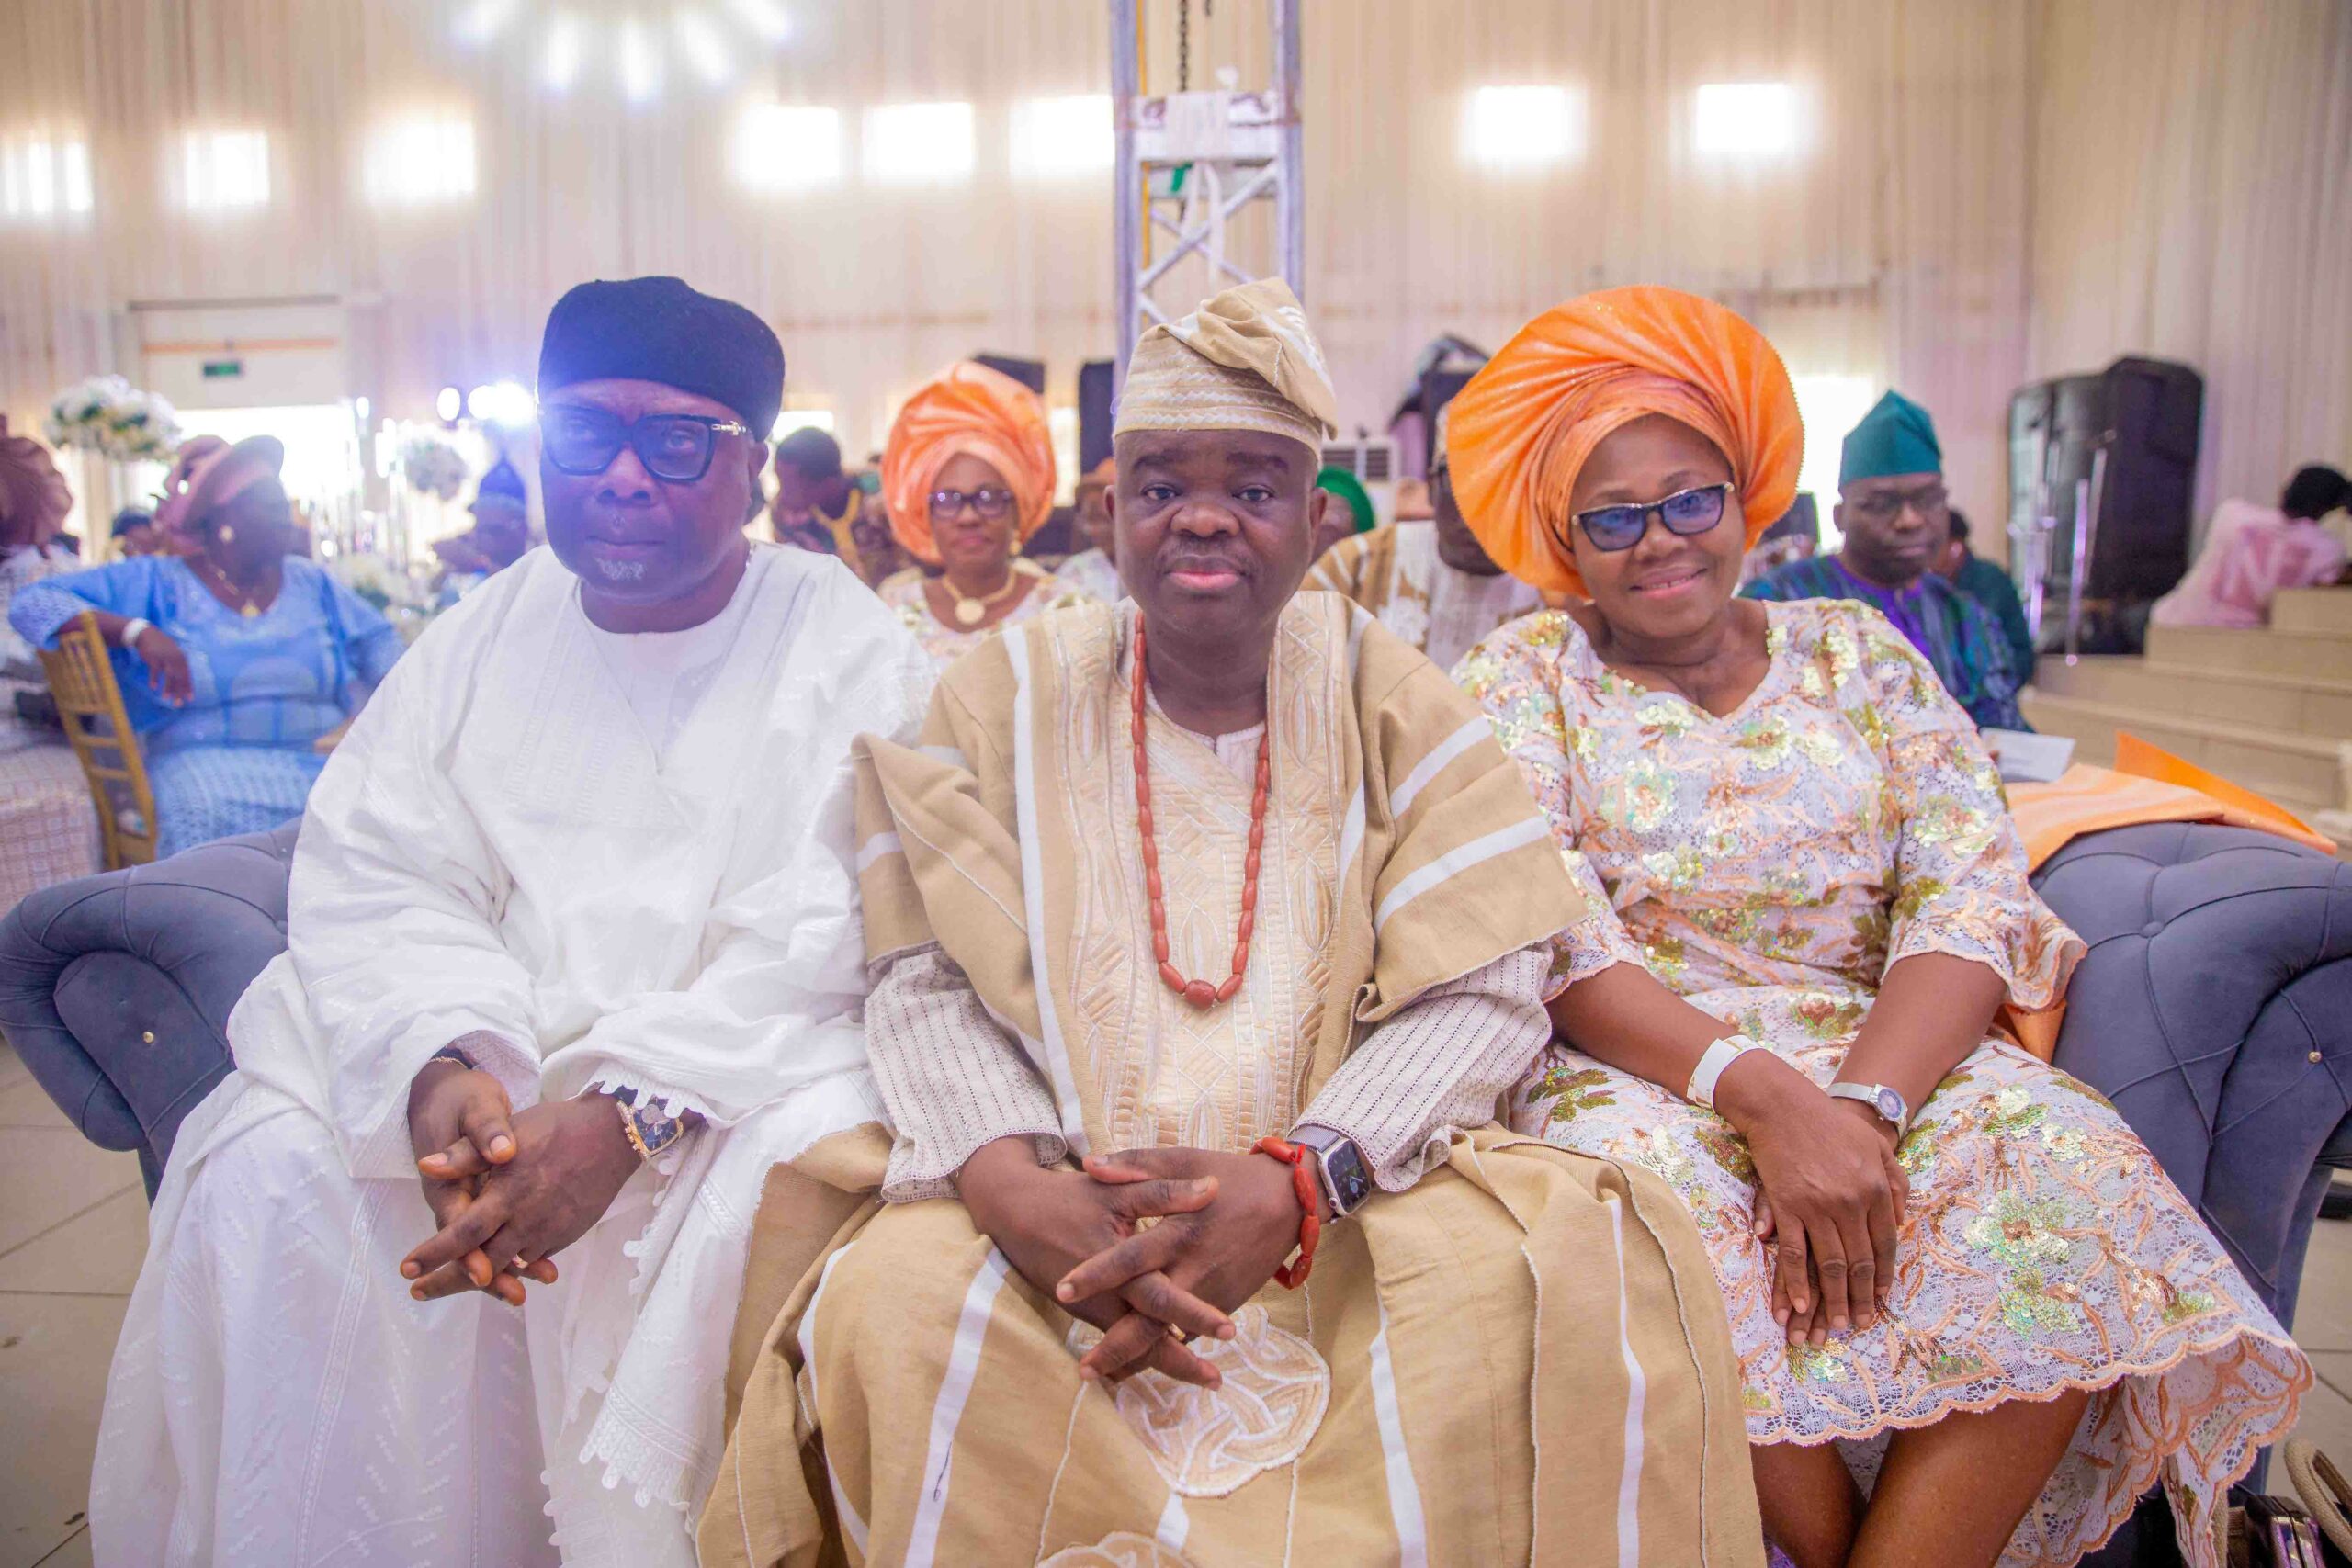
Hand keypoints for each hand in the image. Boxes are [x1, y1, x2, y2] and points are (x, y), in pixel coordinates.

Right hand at [130, 626, 192, 702]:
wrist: (146, 634)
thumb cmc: (161, 647)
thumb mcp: (173, 654)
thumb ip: (178, 666)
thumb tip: (182, 681)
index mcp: (182, 658)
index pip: (187, 675)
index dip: (188, 687)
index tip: (190, 699)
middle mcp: (176, 658)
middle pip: (180, 677)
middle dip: (179, 692)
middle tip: (178, 704)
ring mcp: (165, 657)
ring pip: (169, 675)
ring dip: (168, 688)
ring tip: (166, 698)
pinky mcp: (153, 657)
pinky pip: (155, 670)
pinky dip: (154, 679)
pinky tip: (153, 687)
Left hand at [400, 1093, 642, 1301]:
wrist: (613, 1135)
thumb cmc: (556, 1127)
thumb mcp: (509, 1131)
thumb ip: (466, 1154)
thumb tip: (426, 1168)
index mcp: (507, 1193)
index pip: (463, 1233)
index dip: (433, 1254)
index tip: (406, 1269)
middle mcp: (527, 1219)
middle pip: (482, 1263)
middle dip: (448, 1281)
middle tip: (419, 1292)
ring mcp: (550, 1231)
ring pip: (509, 1266)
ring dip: (482, 1278)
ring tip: (457, 1282)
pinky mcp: (567, 1233)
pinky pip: (534, 1258)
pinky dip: (514, 1266)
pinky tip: (500, 1266)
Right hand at [956, 1137, 1228, 1386]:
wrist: (1016, 1214)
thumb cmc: (1070, 1198)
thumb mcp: (1117, 1189)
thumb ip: (1164, 1192)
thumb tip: (1212, 1189)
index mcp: (1120, 1266)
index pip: (1163, 1298)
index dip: (1195, 1315)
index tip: (1228, 1330)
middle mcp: (1106, 1297)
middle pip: (1147, 1340)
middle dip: (1182, 1364)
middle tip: (1216, 1381)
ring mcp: (1093, 1310)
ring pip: (1132, 1346)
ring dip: (1165, 1362)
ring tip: (1204, 1377)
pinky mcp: (1086, 1312)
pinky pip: (1118, 1338)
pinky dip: (1141, 1352)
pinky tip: (1167, 1359)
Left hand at [1058, 1146, 1318, 1382]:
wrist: (1291, 1202)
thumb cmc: (1231, 1176)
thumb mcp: (1184, 1159)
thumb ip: (1136, 1164)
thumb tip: (1091, 1164)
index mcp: (1180, 1229)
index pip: (1131, 1258)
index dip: (1096, 1275)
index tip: (1062, 1291)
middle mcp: (1195, 1268)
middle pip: (1151, 1316)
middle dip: (1117, 1345)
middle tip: (1083, 1367)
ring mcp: (1213, 1292)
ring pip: (1172, 1335)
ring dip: (1140, 1358)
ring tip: (1104, 1377)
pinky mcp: (1226, 1303)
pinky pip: (1190, 1332)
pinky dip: (1167, 1350)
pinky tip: (1139, 1365)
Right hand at [1715, 1054, 1906, 1343]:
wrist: (1783, 1105)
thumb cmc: (1831, 1123)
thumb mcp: (1876, 1145)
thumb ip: (1896, 1180)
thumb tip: (1904, 1217)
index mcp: (1876, 1189)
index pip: (1885, 1244)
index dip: (1883, 1276)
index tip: (1881, 1300)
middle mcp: (1851, 1202)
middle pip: (1859, 1261)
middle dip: (1861, 1298)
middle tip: (1861, 1324)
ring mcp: (1818, 1206)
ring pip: (1830, 1263)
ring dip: (1834, 1299)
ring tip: (1837, 1325)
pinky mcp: (1787, 1206)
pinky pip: (1794, 1252)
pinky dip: (1798, 1281)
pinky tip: (1802, 1303)